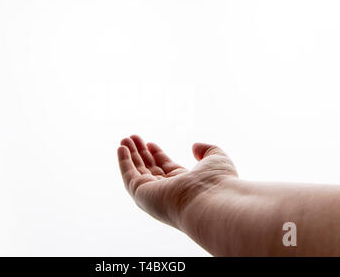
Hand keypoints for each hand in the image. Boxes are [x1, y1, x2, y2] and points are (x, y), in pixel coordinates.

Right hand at [117, 135, 237, 228]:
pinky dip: (123, 162)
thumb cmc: (218, 183)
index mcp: (184, 184)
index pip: (166, 168)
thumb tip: (194, 146)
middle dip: (141, 153)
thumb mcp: (216, 159)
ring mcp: (153, 194)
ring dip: (130, 155)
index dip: (157, 155)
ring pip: (137, 172)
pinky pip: (129, 176)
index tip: (150, 143)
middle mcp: (167, 191)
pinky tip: (121, 148)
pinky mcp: (141, 194)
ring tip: (124, 139)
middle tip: (133, 138)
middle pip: (150, 169)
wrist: (211, 202)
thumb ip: (207, 150)